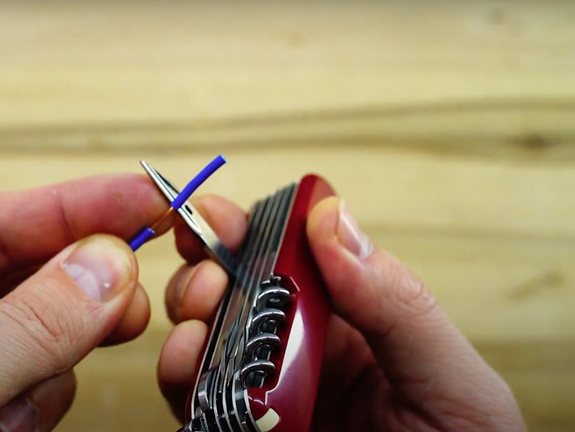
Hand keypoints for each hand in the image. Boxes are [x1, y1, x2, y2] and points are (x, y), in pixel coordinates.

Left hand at [0, 173, 168, 431]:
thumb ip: (18, 328)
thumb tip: (107, 266)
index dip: (74, 205)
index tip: (148, 196)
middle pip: (25, 278)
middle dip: (79, 287)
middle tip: (131, 295)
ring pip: (43, 342)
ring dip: (51, 367)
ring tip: (4, 414)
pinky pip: (40, 395)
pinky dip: (40, 409)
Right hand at [157, 195, 526, 430]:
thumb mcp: (446, 374)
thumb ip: (394, 300)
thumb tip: (332, 219)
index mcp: (351, 318)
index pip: (291, 255)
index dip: (249, 228)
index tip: (217, 214)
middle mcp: (301, 349)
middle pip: (235, 288)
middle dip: (209, 266)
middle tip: (210, 271)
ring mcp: (269, 392)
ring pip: (206, 336)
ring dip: (189, 312)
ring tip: (199, 312)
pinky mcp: (244, 429)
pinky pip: (197, 397)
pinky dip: (178, 372)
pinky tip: (187, 359)